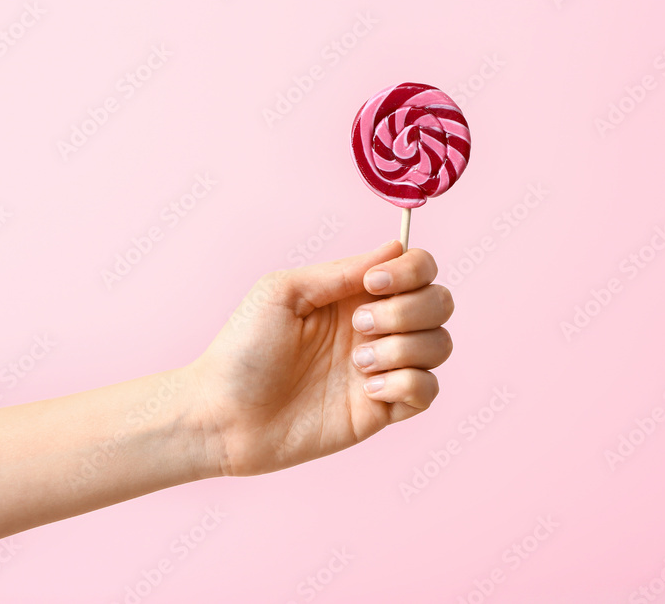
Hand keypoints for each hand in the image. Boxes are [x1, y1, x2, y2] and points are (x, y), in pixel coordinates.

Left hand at [188, 240, 454, 476]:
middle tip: (357, 328)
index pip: (419, 268)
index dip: (412, 271)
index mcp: (355, 293)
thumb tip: (396, 247)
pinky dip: (406, 384)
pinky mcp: (384, 410)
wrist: (223, 416)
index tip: (373, 285)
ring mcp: (384, 368)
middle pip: (441, 302)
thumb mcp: (283, 291)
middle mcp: (377, 326)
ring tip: (358, 365)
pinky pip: (428, 390)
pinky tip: (366, 391)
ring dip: (404, 349)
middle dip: (408, 312)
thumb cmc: (243, 349)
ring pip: (440, 345)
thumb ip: (341, 271)